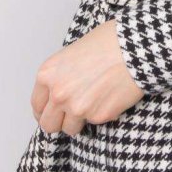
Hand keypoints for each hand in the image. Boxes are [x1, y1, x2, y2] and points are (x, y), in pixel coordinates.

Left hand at [31, 18, 144, 134]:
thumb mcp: (72, 53)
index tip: (52, 114)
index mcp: (47, 75)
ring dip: (80, 121)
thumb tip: (62, 91)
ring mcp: (77, 108)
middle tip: (69, 117)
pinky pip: (95, 122)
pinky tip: (110, 96)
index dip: (45, 111)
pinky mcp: (98, 116)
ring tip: (94, 103)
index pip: (37, 105)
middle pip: (49, 125)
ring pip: (71, 129)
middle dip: (59, 122)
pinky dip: (102, 113)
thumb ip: (61, 75)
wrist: (135, 48)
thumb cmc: (108, 42)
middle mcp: (58, 94)